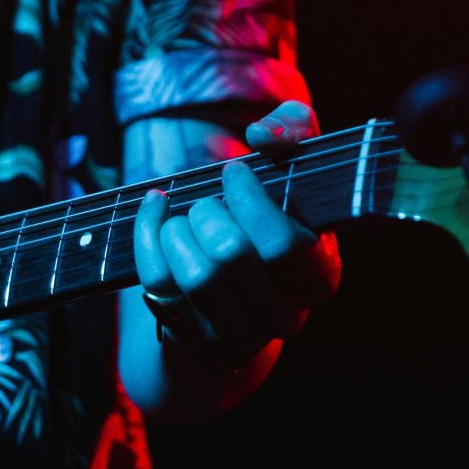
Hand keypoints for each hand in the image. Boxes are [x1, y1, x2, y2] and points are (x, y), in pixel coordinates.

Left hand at [133, 101, 339, 369]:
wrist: (240, 281)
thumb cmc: (271, 210)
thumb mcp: (295, 163)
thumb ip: (294, 128)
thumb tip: (263, 136)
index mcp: (321, 277)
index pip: (283, 246)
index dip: (249, 201)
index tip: (232, 171)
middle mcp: (285, 316)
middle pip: (231, 256)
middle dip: (207, 212)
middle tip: (205, 200)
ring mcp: (240, 336)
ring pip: (194, 277)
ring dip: (176, 230)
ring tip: (181, 214)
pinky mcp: (196, 340)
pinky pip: (159, 288)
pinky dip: (147, 240)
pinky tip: (153, 214)